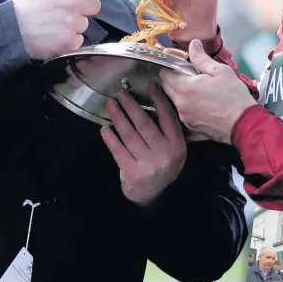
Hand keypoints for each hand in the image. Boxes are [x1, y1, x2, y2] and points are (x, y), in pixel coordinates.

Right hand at [12, 0, 130, 59]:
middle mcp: (72, 3)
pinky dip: (69, 41)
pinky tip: (54, 37)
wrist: (9, 32)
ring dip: (74, 26)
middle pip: (95, 5)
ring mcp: (71, 22)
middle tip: (63, 12)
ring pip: (85, 23)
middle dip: (84, 8)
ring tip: (54, 25)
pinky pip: (79, 40)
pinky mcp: (70, 40)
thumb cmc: (23, 6)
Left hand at [101, 86, 186, 205]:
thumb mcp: (174, 150)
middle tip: (121, 93)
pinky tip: (105, 128)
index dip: (158, 100)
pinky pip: (118, 150)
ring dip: (118, 117)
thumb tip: (154, 101)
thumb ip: (168, 131)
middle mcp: (165, 154)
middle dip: (131, 106)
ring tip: (111, 104)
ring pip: (129, 135)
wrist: (152, 196)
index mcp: (177, 145)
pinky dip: (110, 138)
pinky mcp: (132, 172)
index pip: (168, 117)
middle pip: (145, 124)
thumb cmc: (162, 165)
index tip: (149, 85)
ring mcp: (148, 164)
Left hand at [160, 40, 255, 142]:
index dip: (171, 67)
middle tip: (191, 76)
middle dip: (174, 80)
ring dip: (181, 94)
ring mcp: (184, 118)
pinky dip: (188, 107)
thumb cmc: (234, 96)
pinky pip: (183, 114)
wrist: (245, 125)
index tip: (182, 66)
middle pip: (166, 88)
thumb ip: (202, 58)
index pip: (164, 74)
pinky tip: (202, 105)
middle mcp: (180, 104)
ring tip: (198, 91)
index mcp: (184, 87)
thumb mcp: (221, 71)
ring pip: (174, 101)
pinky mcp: (191, 128)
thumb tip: (192, 44)